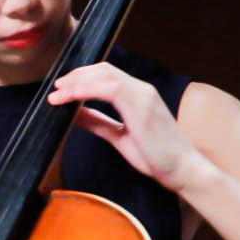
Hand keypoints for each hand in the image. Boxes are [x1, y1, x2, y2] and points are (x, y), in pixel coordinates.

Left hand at [46, 63, 211, 192]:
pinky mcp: (141, 105)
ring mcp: (142, 95)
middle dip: (76, 76)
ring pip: (105, 75)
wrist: (183, 170)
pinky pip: (109, 88)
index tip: (62, 88)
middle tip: (55, 87)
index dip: (82, 77)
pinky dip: (85, 90)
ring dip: (77, 82)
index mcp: (139, 95)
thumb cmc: (157, 157)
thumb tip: (75, 113)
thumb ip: (98, 123)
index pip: (107, 75)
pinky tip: (70, 98)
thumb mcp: (120, 137)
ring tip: (57, 93)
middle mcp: (141, 90)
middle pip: (104, 69)